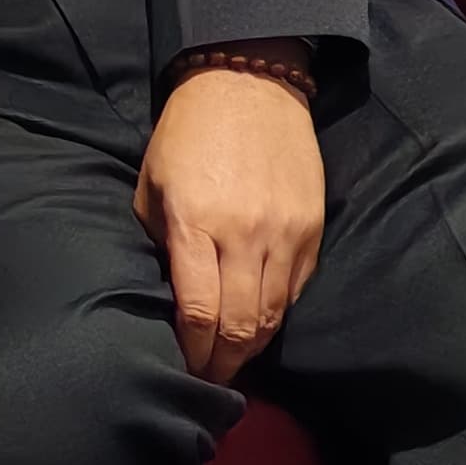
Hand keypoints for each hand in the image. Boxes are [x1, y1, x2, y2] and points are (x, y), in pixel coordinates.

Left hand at [136, 54, 325, 384]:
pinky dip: (277, 315)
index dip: (192, 353)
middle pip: (241, 328)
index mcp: (195, 224)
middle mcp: (244, 235)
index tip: (183, 369)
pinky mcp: (312, 230)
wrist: (249, 84)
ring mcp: (284, 234)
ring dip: (252, 349)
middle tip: (208, 380)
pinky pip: (296, 291)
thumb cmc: (187, 133)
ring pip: (273, 317)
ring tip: (232, 362)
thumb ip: (159, 241)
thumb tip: (167, 297)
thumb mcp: (152, 183)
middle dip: (222, 364)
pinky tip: (259, 324)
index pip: (198, 313)